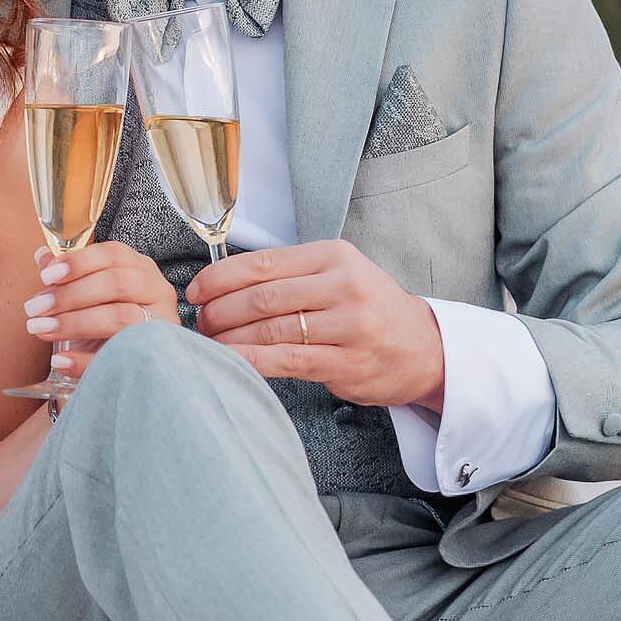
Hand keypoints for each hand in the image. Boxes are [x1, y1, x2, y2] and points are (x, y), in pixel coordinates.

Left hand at [22, 241, 179, 380]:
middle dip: (70, 295)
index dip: (79, 262)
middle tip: (34, 307)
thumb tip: (41, 256)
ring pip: (120, 317)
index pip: (113, 254)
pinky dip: (85, 361)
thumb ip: (68, 277)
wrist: (130, 366)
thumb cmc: (108, 324)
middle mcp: (157, 292)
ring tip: (41, 329)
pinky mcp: (155, 357)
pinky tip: (60, 361)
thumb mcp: (89, 297)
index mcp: (140, 268)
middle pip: (116, 283)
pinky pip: (118, 358)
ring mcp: (160, 326)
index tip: (46, 276)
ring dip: (74, 323)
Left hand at [188, 240, 445, 409]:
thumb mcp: (337, 274)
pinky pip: (286, 361)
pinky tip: (229, 364)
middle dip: (219, 312)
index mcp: (332, 256)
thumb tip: (221, 285)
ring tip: (209, 345)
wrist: (425, 348)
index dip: (219, 278)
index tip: (194, 292)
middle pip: (262, 297)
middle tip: (199, 324)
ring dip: (229, 339)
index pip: (261, 263)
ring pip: (270, 329)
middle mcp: (342, 285)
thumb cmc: (368, 310)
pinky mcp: (347, 362)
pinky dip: (251, 362)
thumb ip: (289, 275)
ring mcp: (347, 325)